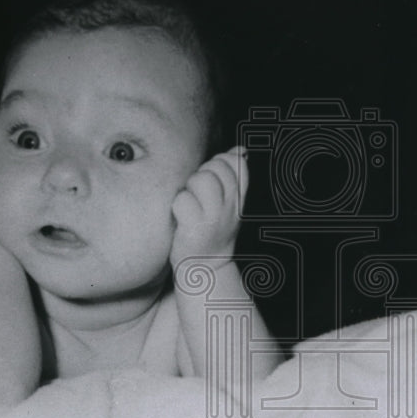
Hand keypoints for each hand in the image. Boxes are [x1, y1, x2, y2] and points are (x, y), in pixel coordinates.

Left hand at [170, 146, 246, 267]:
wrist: (204, 267)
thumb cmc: (211, 228)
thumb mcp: (228, 204)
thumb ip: (232, 176)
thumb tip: (239, 149)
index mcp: (238, 198)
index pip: (237, 164)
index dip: (220, 163)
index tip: (213, 180)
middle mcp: (230, 207)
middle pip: (216, 168)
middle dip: (201, 174)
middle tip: (197, 195)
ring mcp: (213, 218)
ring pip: (201, 180)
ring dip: (189, 188)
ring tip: (189, 204)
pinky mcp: (195, 229)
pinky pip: (182, 200)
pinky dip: (177, 207)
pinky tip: (180, 219)